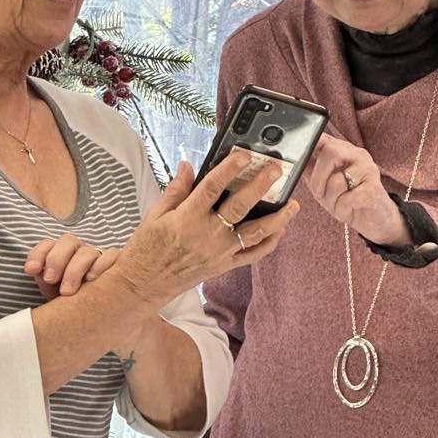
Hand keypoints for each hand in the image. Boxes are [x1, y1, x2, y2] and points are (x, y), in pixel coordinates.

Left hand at [24, 234, 119, 299]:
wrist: (95, 315)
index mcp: (61, 255)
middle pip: (68, 241)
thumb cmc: (70, 303)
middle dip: (56, 259)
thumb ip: (44, 280)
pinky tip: (91, 280)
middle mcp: (80, 252)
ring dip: (75, 269)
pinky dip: (101, 265)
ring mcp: (99, 256)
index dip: (38, 254)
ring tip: (67, 291)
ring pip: (87, 252)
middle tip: (49, 279)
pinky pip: (111, 256)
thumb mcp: (53, 293)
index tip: (30, 270)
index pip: (48, 244)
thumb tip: (34, 270)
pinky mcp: (117, 263)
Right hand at [107, 149, 298, 308]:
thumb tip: (188, 165)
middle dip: (261, 185)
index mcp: (187, 219)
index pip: (212, 187)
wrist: (144, 283)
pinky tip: (280, 229)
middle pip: (240, 206)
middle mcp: (207, 235)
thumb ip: (176, 190)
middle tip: (276, 169)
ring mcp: (220, 252)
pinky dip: (269, 242)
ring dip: (278, 218)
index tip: (243, 154)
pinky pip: (253, 254)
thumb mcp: (155, 214)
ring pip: (256, 233)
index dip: (229, 168)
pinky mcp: (225, 265)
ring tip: (293, 204)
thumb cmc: (147, 248)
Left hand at [306, 135, 410, 245]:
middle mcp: (357, 155)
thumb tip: (296, 161)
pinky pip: (348, 198)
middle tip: (319, 193)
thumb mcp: (326, 186)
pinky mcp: (374, 189)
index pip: (325, 138)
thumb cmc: (349, 200)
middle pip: (331, 152)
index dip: (311, 143)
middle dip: (318, 178)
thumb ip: (313, 172)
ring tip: (337, 205)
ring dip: (331, 199)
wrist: (375, 220)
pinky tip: (347, 210)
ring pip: (338, 179)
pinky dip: (342, 209)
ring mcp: (368, 170)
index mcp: (344, 151)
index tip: (301, 155)